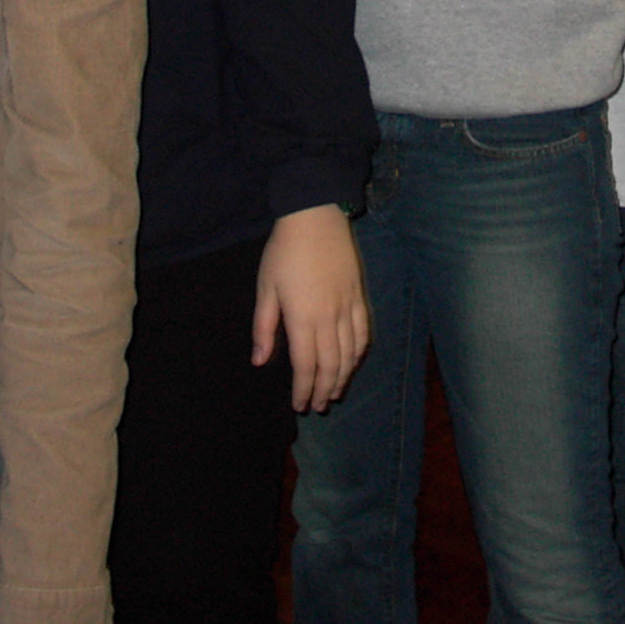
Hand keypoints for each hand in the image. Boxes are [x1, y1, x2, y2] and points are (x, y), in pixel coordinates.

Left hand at [254, 203, 370, 411]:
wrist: (315, 217)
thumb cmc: (284, 252)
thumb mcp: (265, 288)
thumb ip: (264, 327)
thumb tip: (260, 361)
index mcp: (303, 317)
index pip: (306, 365)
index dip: (303, 389)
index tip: (300, 405)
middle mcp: (329, 317)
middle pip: (330, 365)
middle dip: (324, 389)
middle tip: (318, 406)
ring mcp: (348, 306)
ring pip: (350, 353)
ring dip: (343, 376)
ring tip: (334, 392)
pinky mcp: (359, 295)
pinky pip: (364, 332)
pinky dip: (359, 353)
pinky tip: (352, 362)